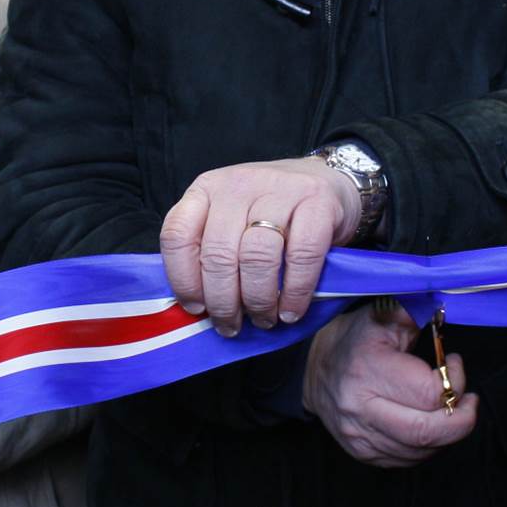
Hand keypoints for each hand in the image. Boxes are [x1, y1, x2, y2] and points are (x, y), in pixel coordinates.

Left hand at [160, 156, 361, 336]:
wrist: (328, 180)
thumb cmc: (272, 211)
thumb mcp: (231, 217)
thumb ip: (211, 248)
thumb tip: (199, 308)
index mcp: (206, 189)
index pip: (178, 235)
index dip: (183, 279)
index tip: (196, 308)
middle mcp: (238, 184)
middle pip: (219, 254)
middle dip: (223, 302)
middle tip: (231, 326)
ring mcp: (279, 189)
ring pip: (257, 257)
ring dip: (258, 300)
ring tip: (263, 320)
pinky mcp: (318, 202)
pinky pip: (301, 256)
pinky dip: (295, 292)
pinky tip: (290, 310)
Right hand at [303, 301, 475, 467]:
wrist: (315, 368)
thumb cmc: (355, 339)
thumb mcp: (383, 314)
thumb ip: (417, 311)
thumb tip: (445, 305)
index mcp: (368, 370)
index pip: (430, 393)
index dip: (455, 380)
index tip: (454, 363)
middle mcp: (361, 408)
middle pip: (428, 432)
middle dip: (462, 419)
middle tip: (468, 401)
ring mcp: (360, 436)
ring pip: (422, 451)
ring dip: (446, 432)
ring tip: (446, 407)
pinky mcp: (363, 453)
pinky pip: (409, 460)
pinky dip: (428, 445)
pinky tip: (427, 421)